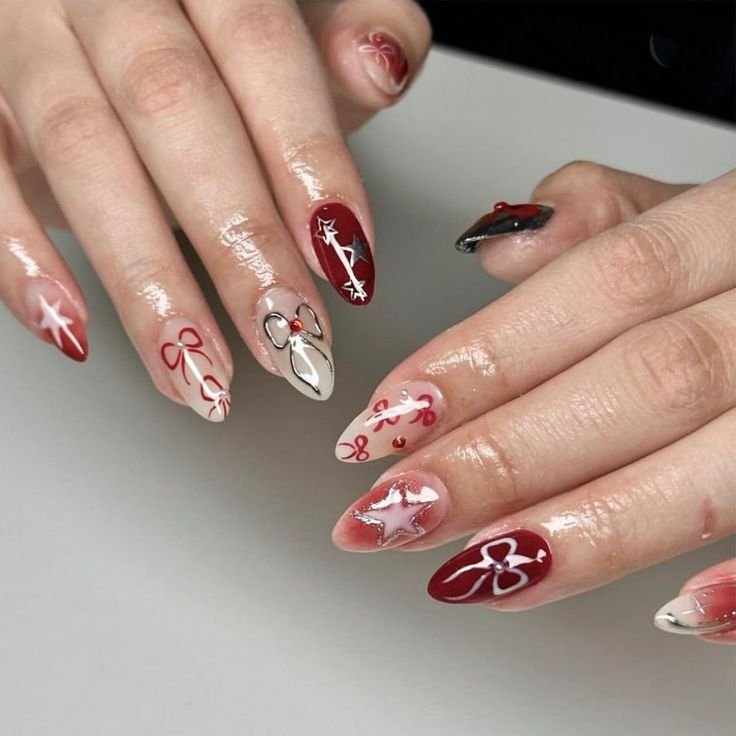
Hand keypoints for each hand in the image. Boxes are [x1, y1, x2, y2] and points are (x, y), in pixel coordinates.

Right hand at [0, 0, 429, 418]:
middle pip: (172, 105)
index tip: (346, 262)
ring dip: (146, 280)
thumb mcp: (300, 15)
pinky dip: (18, 256)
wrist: (102, 10)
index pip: (263, 47)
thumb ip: (352, 28)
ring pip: (80, 152)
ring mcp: (25, 38)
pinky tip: (73, 328)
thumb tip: (381, 63)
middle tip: (286, 338)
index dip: (306, 158)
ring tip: (201, 374)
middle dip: (235, 240)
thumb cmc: (217, 30)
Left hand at [332, 162, 735, 642]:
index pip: (595, 288)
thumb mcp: (711, 210)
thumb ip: (608, 222)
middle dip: (505, 457)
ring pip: (718, 463)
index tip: (383, 424)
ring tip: (470, 574)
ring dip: (587, 530)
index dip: (484, 359)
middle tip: (390, 514)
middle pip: (640, 381)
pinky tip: (672, 616)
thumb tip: (498, 243)